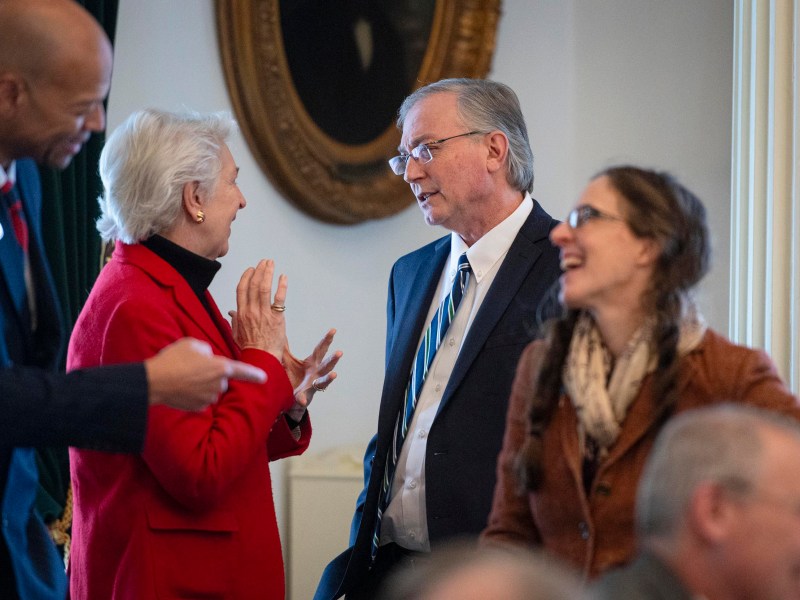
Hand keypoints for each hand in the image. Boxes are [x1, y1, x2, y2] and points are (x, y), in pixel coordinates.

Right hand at [145, 338, 266, 409]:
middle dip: (212, 374)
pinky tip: (182, 387)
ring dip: (202, 384)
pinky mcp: (198, 407)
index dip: (254, 374)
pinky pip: (200, 398)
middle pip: (221, 379)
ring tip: (184, 376)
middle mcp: (218, 385)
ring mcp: (208, 398)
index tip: (264, 378)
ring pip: (211, 389)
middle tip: (192, 368)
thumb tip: (209, 357)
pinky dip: (194, 394)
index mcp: (221, 367)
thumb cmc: (173, 359)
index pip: (243, 371)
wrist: (154, 381)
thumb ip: (207, 350)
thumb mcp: (193, 344)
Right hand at [229, 259, 287, 359]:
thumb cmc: (250, 349)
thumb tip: (231, 312)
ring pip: (264, 288)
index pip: (241, 290)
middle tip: (264, 262)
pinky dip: (281, 286)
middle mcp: (251, 311)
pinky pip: (279, 298)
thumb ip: (234, 322)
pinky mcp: (277, 318)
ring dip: (268, 273)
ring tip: (271, 263)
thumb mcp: (237, 335)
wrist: (262, 359)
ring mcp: (264, 313)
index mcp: (241, 314)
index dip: (246, 277)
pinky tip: (283, 277)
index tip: (250, 269)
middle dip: (259, 271)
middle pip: (253, 285)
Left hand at [284, 328, 341, 421]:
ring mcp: (312, 385)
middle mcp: (316, 373)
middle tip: (339, 352)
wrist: (289, 396)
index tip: (333, 330)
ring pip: (323, 381)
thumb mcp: (288, 360)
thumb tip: (279, 332)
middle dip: (333, 359)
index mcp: (312, 362)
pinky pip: (303, 398)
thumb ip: (284, 348)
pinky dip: (303, 399)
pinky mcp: (304, 396)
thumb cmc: (292, 376)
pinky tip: (303, 401)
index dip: (327, 339)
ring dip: (329, 378)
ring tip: (334, 374)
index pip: (320, 349)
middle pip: (326, 364)